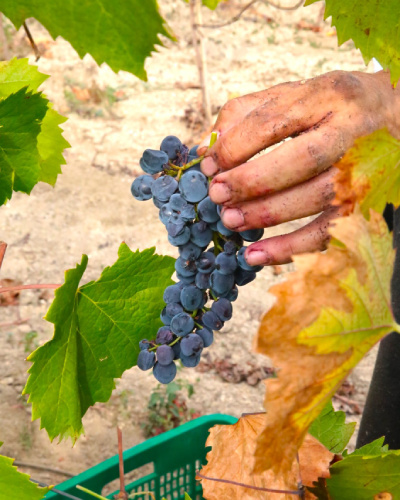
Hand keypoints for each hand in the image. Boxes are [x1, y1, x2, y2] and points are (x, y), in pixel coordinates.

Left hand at [198, 70, 399, 265]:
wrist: (393, 115)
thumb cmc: (328, 109)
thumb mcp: (292, 96)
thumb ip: (245, 114)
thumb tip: (205, 148)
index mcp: (327, 96)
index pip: (274, 120)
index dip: (235, 146)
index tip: (209, 166)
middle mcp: (351, 131)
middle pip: (302, 159)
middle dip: (253, 181)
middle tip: (217, 195)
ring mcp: (364, 170)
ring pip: (317, 197)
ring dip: (267, 214)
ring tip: (230, 220)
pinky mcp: (364, 205)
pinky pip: (328, 232)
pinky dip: (289, 248)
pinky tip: (254, 255)